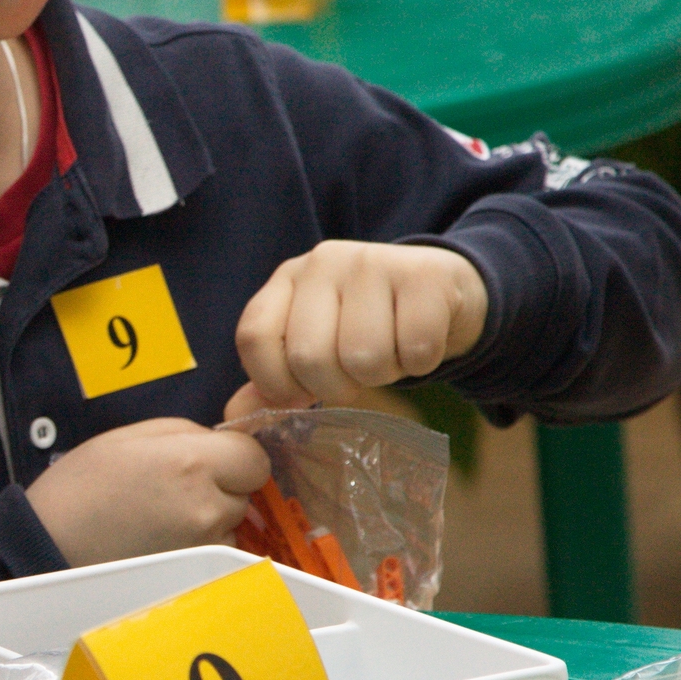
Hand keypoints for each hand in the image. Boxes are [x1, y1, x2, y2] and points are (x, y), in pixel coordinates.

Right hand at [26, 418, 270, 567]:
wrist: (49, 543)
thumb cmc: (81, 488)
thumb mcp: (132, 436)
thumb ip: (187, 434)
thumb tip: (221, 443)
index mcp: (192, 463)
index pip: (255, 458)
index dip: (235, 457)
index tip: (212, 460)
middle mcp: (205, 508)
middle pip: (246, 492)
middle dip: (222, 486)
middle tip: (175, 488)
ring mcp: (202, 547)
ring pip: (232, 525)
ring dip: (212, 519)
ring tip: (162, 516)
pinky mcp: (193, 574)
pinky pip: (215, 553)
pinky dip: (199, 546)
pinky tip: (162, 539)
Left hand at [230, 241, 486, 413]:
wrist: (445, 290)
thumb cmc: (370, 326)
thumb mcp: (317, 345)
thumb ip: (275, 379)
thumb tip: (235, 418)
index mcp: (288, 278)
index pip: (254, 338)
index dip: (274, 383)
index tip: (302, 394)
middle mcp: (323, 261)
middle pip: (308, 357)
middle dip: (337, 386)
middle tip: (357, 371)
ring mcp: (373, 262)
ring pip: (364, 357)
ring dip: (384, 374)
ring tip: (391, 351)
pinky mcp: (424, 275)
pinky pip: (416, 350)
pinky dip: (421, 363)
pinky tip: (420, 340)